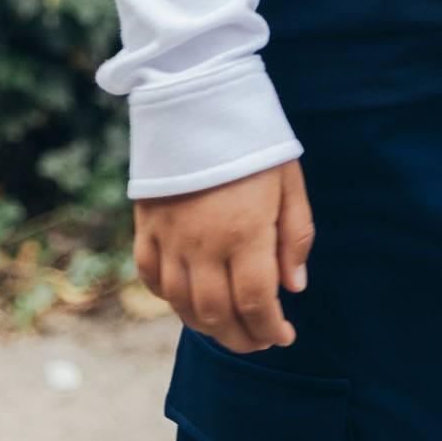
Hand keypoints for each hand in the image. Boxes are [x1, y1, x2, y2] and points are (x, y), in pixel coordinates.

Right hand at [132, 155, 315, 353]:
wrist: (197, 101)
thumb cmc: (252, 142)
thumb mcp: (289, 182)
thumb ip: (295, 236)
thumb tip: (294, 288)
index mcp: (244, 232)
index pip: (256, 303)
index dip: (270, 329)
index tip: (284, 336)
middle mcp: (203, 243)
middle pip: (217, 315)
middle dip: (241, 338)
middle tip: (258, 339)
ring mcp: (169, 237)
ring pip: (183, 305)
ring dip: (208, 326)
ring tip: (229, 325)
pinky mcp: (146, 226)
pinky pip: (152, 278)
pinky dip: (171, 299)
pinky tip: (190, 299)